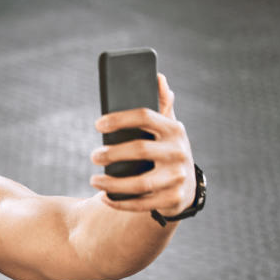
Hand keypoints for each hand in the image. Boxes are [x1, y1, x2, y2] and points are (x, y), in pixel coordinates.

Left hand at [88, 72, 195, 216]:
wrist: (186, 187)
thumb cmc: (166, 151)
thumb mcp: (168, 129)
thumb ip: (162, 106)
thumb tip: (158, 77)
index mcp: (174, 129)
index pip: (145, 116)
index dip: (119, 118)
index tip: (98, 124)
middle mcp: (178, 152)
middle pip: (139, 149)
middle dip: (111, 153)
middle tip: (94, 156)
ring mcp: (177, 178)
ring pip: (139, 182)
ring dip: (111, 182)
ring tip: (93, 179)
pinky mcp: (172, 200)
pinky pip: (141, 203)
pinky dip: (119, 201)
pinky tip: (105, 197)